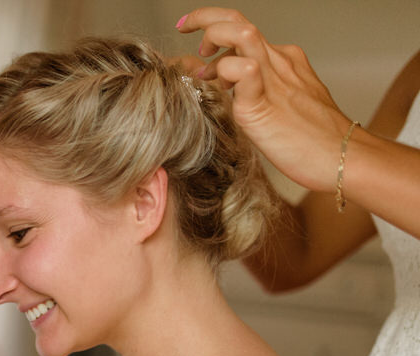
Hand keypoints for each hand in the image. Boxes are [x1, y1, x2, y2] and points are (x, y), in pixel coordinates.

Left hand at [177, 7, 353, 191]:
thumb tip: (227, 92)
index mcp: (284, 62)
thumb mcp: (282, 107)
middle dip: (206, 18)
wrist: (344, 158)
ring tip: (202, 66)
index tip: (199, 39)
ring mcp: (273, 80)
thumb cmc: (314, 141)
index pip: (245, 31)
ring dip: (213, 38)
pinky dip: (225, 72)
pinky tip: (220, 90)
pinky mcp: (263, 104)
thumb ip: (256, 94)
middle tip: (189, 35)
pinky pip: (244, 71)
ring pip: (241, 33)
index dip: (217, 28)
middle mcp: (279, 63)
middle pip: (239, 22)